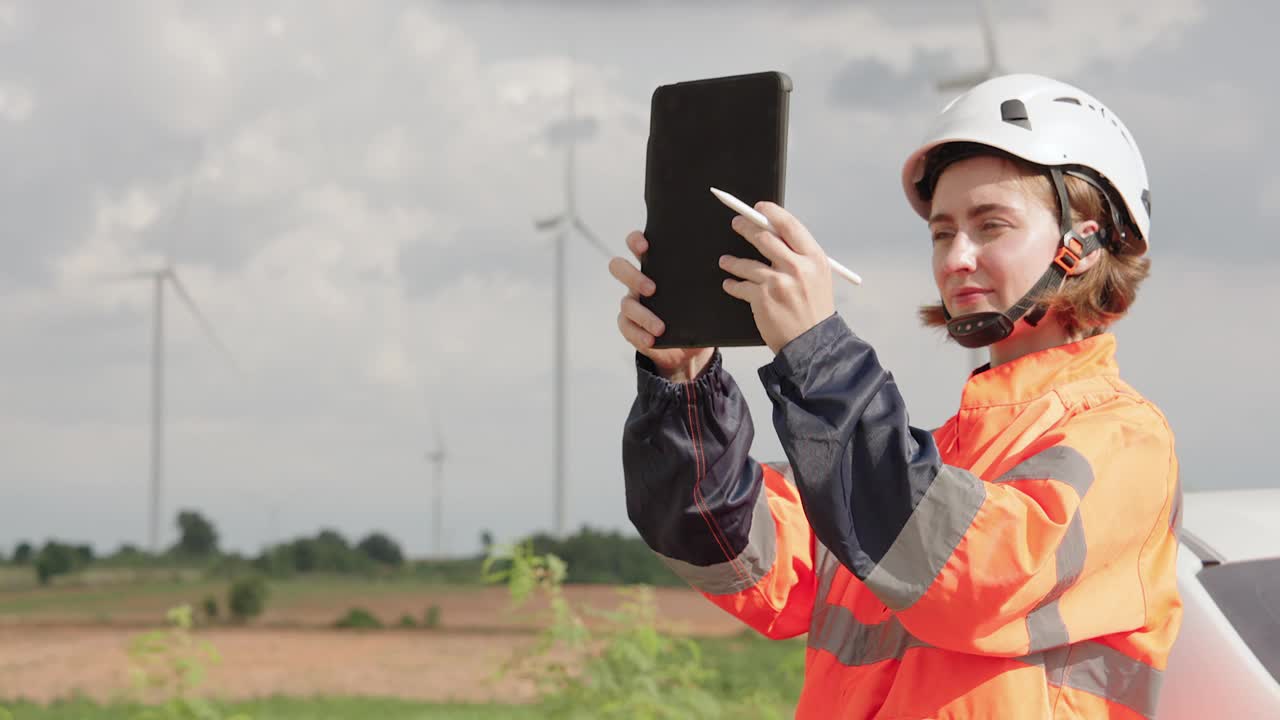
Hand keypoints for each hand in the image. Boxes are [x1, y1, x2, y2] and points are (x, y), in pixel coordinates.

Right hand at [609, 231, 714, 381]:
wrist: (691, 348)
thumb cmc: (697, 311)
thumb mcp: (702, 293)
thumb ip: (706, 277)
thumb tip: (729, 263)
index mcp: (655, 266)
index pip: (636, 244)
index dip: (635, 240)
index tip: (645, 245)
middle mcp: (639, 282)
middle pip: (619, 267)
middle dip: (632, 275)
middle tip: (653, 288)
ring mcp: (633, 304)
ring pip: (625, 303)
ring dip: (642, 314)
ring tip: (660, 326)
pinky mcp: (630, 326)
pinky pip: (626, 328)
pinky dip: (639, 334)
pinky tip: (651, 340)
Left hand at [719, 203, 834, 353]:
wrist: (814, 344)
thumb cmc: (815, 310)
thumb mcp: (817, 277)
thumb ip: (799, 256)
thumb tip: (774, 233)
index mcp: (814, 258)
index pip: (790, 226)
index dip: (772, 212)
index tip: (759, 207)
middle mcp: (797, 267)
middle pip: (765, 237)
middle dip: (746, 227)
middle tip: (736, 224)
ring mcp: (779, 283)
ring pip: (747, 262)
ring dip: (732, 261)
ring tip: (725, 261)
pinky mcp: (762, 299)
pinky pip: (740, 286)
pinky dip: (733, 284)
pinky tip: (730, 284)